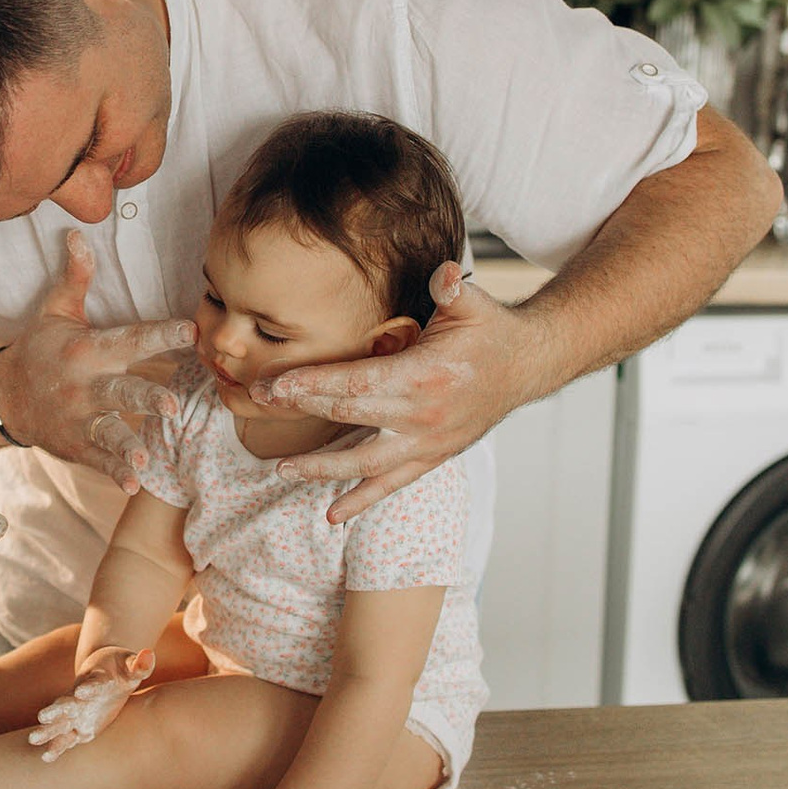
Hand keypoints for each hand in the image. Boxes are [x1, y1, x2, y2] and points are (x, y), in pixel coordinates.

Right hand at [0, 232, 194, 492]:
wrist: (2, 396)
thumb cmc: (40, 349)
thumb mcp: (55, 312)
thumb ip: (76, 277)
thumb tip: (78, 234)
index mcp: (86, 350)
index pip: (129, 339)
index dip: (160, 333)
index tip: (190, 329)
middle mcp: (83, 386)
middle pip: (120, 391)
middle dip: (146, 398)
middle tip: (173, 405)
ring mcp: (78, 419)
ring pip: (109, 431)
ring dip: (128, 444)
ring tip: (145, 457)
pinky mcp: (76, 445)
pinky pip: (98, 460)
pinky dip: (116, 473)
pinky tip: (136, 485)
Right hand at [27, 647, 153, 760]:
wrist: (104, 671)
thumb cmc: (121, 669)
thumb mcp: (132, 666)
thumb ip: (140, 664)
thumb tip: (148, 655)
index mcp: (95, 680)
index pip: (92, 683)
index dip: (89, 687)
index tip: (81, 691)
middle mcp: (80, 697)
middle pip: (66, 703)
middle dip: (55, 711)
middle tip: (42, 717)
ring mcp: (77, 713)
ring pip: (60, 722)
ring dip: (48, 731)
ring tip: (33, 739)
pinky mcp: (79, 727)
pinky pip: (66, 738)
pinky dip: (57, 747)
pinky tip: (46, 757)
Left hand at [252, 265, 554, 522]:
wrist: (528, 366)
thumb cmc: (492, 331)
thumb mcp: (473, 303)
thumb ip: (453, 288)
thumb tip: (445, 273)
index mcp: (426, 376)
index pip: (357, 383)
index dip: (314, 384)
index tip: (276, 384)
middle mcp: (423, 416)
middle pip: (350, 417)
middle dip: (301, 409)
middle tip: (259, 401)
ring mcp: (428, 443)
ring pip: (366, 463)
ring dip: (322, 467)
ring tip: (282, 469)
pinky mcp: (433, 457)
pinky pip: (392, 484)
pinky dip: (362, 500)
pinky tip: (332, 515)